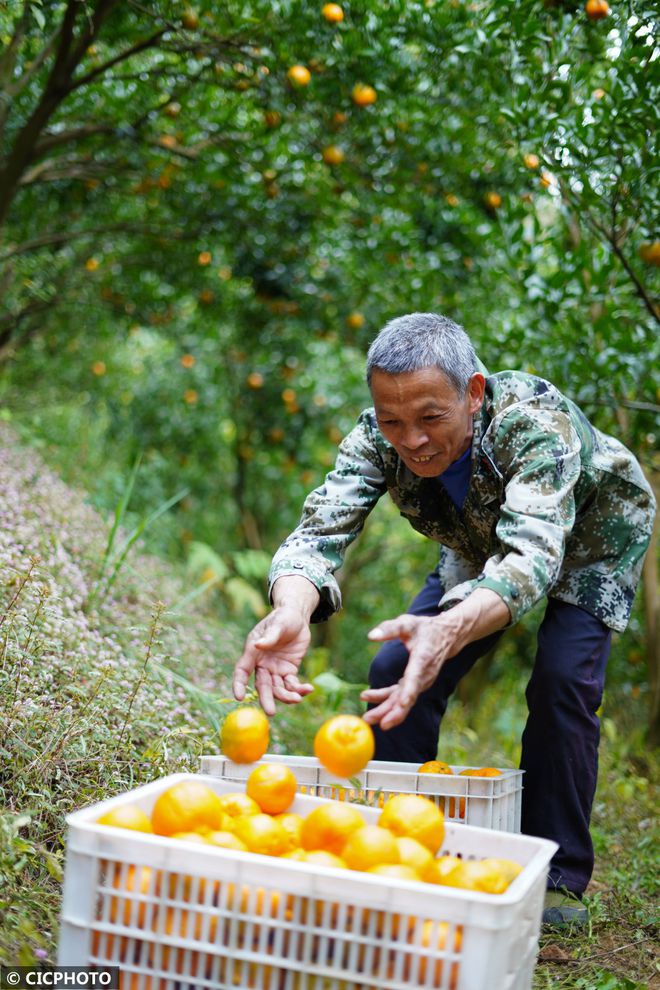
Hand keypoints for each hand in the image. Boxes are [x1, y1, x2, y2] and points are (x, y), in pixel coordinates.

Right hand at [233, 606, 313, 714]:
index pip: (242, 671)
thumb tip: (259, 645)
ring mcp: (275, 669)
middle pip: (262, 686)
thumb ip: (269, 636)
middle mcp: (262, 664)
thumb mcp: (278, 624)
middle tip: (271, 713)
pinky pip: (292, 684)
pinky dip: (300, 689)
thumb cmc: (283, 617)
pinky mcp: (289, 670)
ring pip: (278, 688)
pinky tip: (308, 689)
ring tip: (298, 698)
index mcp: (253, 652)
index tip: (238, 697)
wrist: (297, 617)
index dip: (239, 684)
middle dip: (266, 699)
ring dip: (287, 696)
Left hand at [360, 614, 455, 729]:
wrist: (445, 637)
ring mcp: (419, 682)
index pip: (415, 679)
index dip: (409, 693)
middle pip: (408, 698)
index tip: (402, 705)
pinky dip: (384, 698)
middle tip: (376, 722)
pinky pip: (399, 695)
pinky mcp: (414, 683)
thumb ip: (390, 629)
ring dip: (386, 711)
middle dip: (393, 712)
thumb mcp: (408, 623)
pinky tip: (367, 697)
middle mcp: (423, 675)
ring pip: (402, 700)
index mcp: (422, 660)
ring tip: (368, 719)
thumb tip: (370, 636)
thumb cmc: (425, 629)